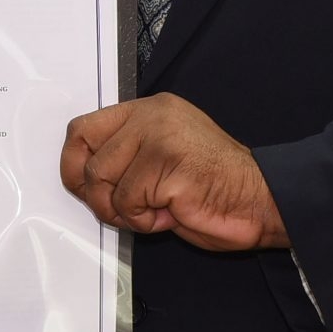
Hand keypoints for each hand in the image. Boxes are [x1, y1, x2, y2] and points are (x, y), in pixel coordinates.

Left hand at [59, 93, 287, 250]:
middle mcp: (151, 116)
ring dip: (124, 211)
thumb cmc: (214, 188)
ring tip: (156, 210)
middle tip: (118, 209)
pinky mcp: (166, 163)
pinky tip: (171, 212)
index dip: (73, 163)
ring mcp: (158, 136)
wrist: (260, 201)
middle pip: (87, 156)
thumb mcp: (161, 159)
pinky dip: (144, 220)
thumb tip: (83, 176)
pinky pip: (128, 202)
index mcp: (149, 110)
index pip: (84, 127)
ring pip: (103, 181)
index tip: (81, 187)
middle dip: (94, 192)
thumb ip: (126, 156)